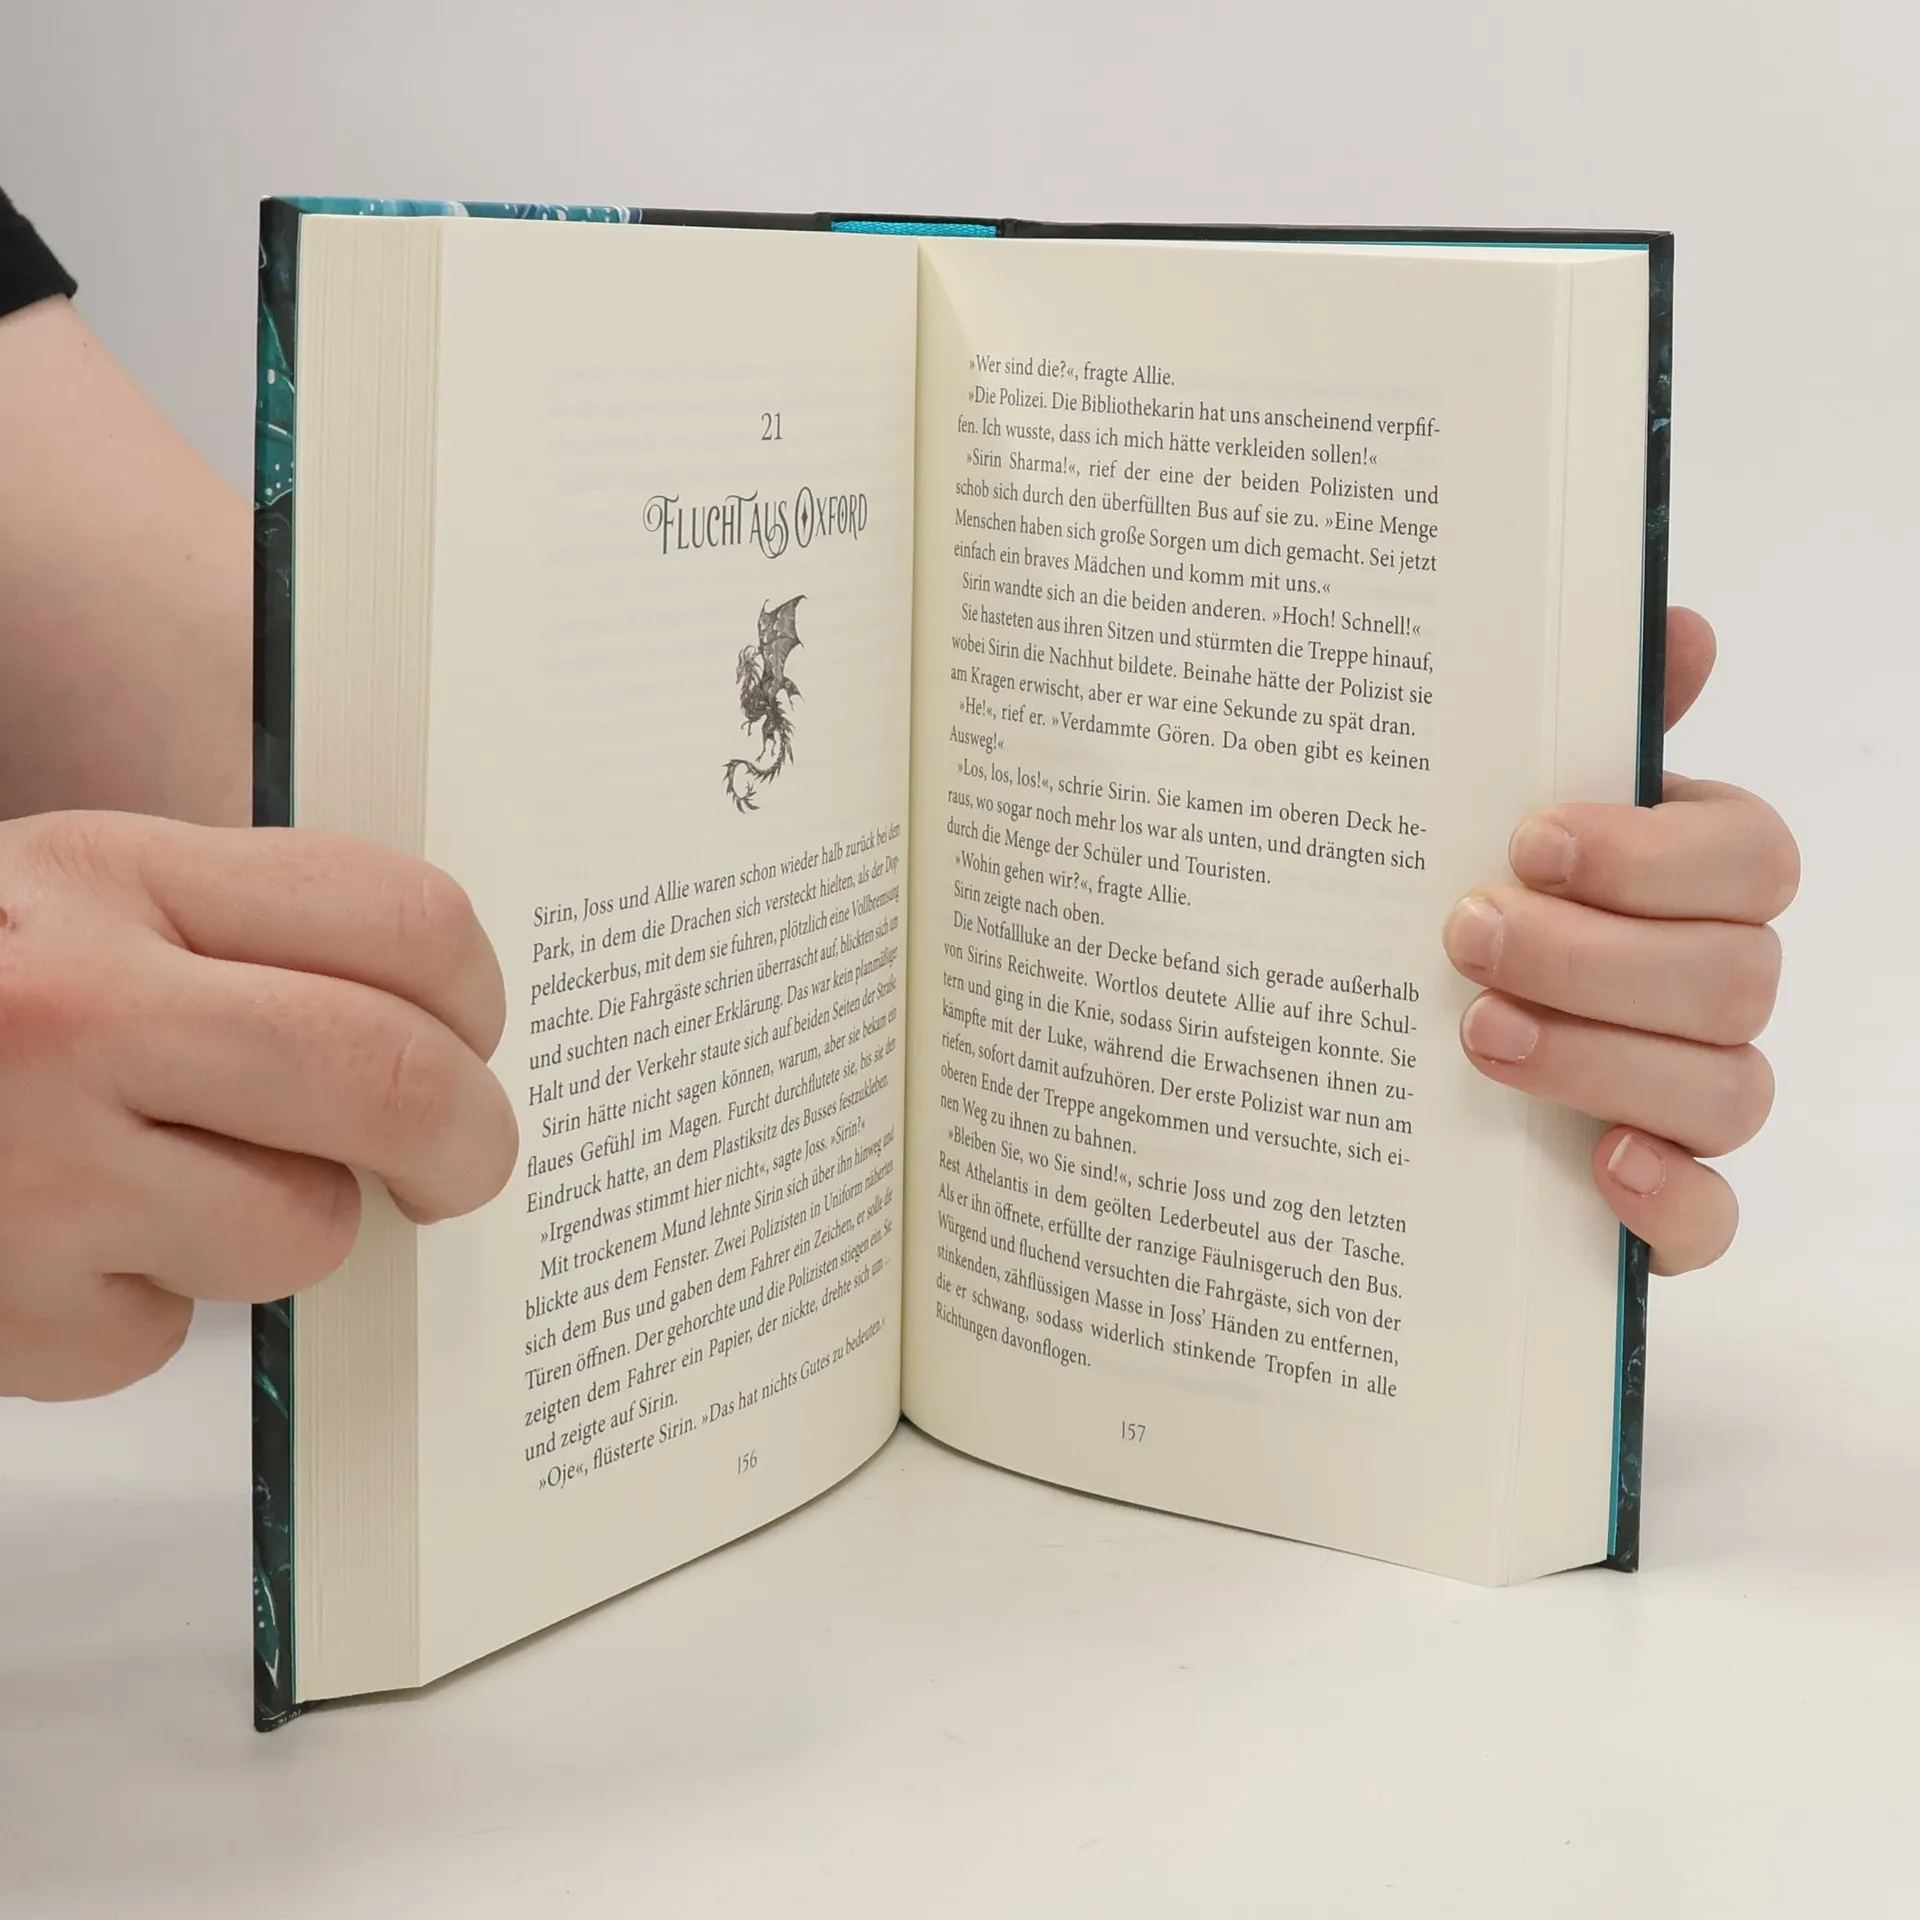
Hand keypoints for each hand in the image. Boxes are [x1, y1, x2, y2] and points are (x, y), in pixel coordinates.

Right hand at [0, 814, 516, 1398]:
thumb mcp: (62, 904)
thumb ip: (232, 936)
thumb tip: (435, 1020)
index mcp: (106, 879)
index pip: (400, 919)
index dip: (476, 993)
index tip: (476, 1036)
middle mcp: (72, 1013)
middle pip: (390, 1080)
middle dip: (469, 1141)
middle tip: (463, 1163)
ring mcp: (34, 1175)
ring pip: (303, 1230)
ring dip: (287, 1228)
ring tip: (187, 1189)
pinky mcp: (10, 1319)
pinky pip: (170, 1335)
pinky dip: (146, 1307)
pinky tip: (61, 1251)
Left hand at [1442, 609, 1796, 1273]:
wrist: (1384, 1066)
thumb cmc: (1461, 909)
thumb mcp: (1483, 815)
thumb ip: (1578, 723)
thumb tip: (1674, 624)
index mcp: (1687, 883)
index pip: (1750, 855)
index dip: (1654, 853)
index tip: (1530, 841)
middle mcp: (1709, 989)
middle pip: (1735, 974)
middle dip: (1596, 956)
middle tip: (1466, 938)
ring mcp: (1692, 1101)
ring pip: (1729, 1088)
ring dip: (1601, 1056)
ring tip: (1476, 1035)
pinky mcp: (1663, 1208)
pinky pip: (1716, 1219)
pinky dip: (1670, 1198)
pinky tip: (1597, 1162)